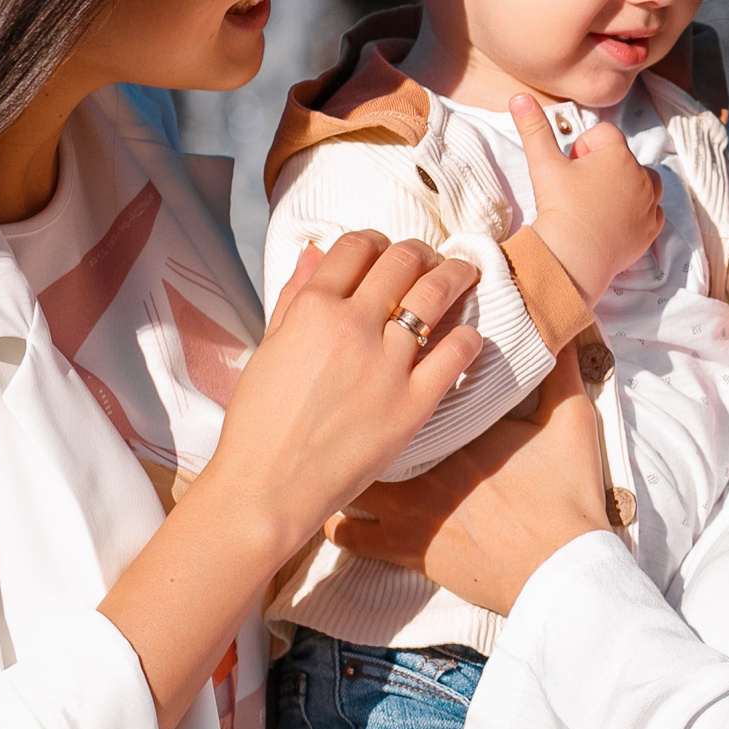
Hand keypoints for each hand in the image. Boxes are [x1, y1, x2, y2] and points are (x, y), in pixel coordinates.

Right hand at [193, 232, 483, 552]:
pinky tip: (467, 336)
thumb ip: (295, 297)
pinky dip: (468, 337)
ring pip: (436, 294)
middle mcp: (352, 326)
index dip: (376, 241)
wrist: (269, 486)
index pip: (356, 246)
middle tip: (432, 260)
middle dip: (421, 252)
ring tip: (465, 273)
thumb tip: (316, 252)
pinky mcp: (413, 402)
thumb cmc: (260, 422)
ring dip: (456, 275)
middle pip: (402, 260)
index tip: (387, 250)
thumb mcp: (268, 348)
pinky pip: (456, 352)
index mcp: (311, 309)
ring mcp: (387, 363)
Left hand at [330, 365, 614, 615]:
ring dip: (338, 467)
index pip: (404, 387)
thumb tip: (560, 327)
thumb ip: (560, 371)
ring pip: (342, 481)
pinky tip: (342, 509)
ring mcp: (405, 512)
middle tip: (343, 400)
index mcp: (454, 431)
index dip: (385, 367)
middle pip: (359, 429)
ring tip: (334, 452)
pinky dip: (338, 521)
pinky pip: (347, 536)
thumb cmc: (566, 496)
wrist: (560, 567)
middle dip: (347, 412)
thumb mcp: (571, 421)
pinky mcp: (404, 550)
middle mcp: (418, 468)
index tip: (381, 357)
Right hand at [514, 94, 660, 302]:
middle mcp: (641, 176)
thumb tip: (519, 96)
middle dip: (604, 167)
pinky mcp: (651, 230)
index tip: (570, 167)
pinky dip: (637, 213)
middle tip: (580, 188)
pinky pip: (651, 212)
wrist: (573, 257)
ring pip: (644, 183)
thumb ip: (534, 128)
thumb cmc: (559, 207)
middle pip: (624, 158)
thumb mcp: (544, 164)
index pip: (604, 134)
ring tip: (598, 204)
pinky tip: (613, 222)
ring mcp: (650, 204)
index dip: (583, 147)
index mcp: (618, 155)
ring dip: (626, 187)